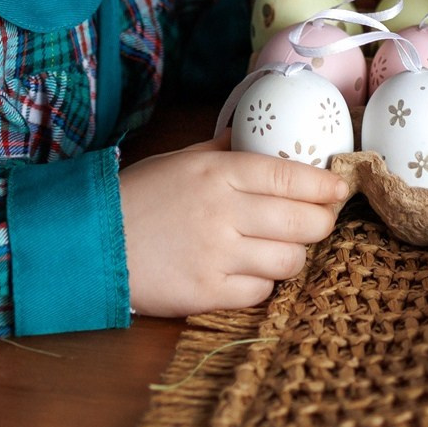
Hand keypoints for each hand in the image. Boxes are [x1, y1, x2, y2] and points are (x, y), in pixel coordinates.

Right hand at [119, 141, 347, 317]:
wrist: (88, 245)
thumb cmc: (136, 199)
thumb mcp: (179, 162)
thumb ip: (223, 150)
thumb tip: (256, 133)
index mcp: (218, 173)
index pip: (290, 175)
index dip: (324, 185)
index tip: (340, 188)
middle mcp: (223, 212)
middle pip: (303, 221)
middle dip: (320, 223)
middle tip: (316, 222)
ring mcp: (216, 255)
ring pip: (289, 260)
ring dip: (293, 256)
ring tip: (280, 249)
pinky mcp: (206, 293)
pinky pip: (261, 292)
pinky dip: (263, 285)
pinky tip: (249, 273)